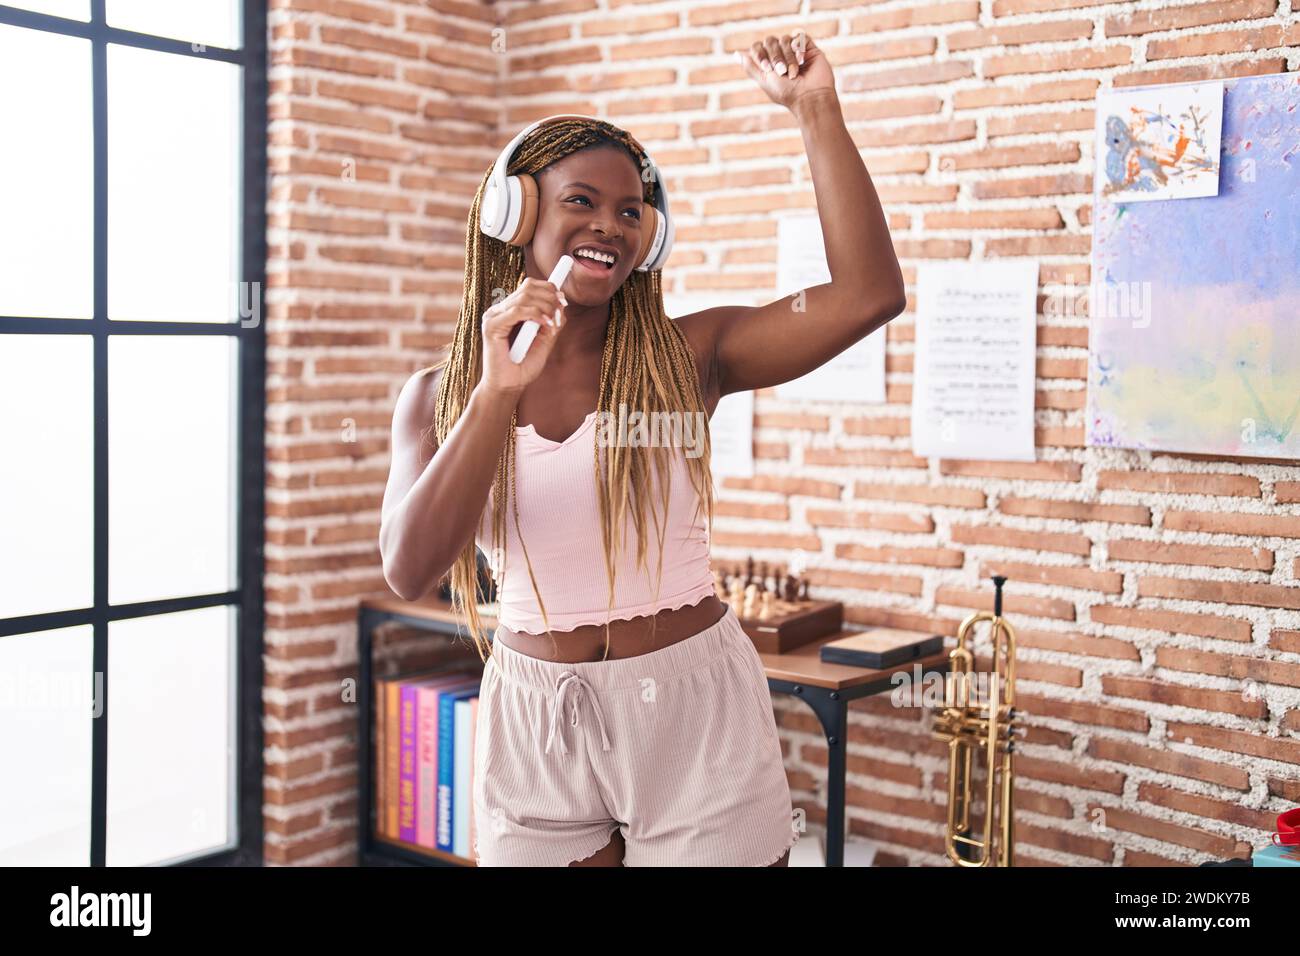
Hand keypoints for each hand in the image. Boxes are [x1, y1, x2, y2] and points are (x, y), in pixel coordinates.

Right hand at [479, 276, 566, 394]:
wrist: (509, 387)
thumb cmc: (523, 366)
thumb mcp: (544, 341)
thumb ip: (551, 322)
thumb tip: (561, 305)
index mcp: (510, 311)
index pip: (529, 286)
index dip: (548, 288)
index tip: (563, 299)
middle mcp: (500, 310)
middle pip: (528, 287)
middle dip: (550, 297)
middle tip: (560, 312)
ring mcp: (494, 317)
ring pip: (524, 297)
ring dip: (545, 307)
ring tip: (552, 322)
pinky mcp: (491, 327)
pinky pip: (516, 311)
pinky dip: (535, 314)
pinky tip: (544, 324)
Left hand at [737, 32, 835, 112]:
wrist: (810, 97)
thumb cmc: (787, 93)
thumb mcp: (765, 81)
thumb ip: (751, 67)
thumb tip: (737, 54)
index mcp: (769, 63)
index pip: (758, 47)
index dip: (759, 54)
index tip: (767, 68)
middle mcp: (781, 55)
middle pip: (770, 41)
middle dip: (774, 57)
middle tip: (781, 72)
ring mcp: (795, 50)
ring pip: (785, 39)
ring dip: (788, 57)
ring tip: (794, 72)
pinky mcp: (809, 48)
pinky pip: (800, 36)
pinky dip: (799, 48)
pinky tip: (802, 61)